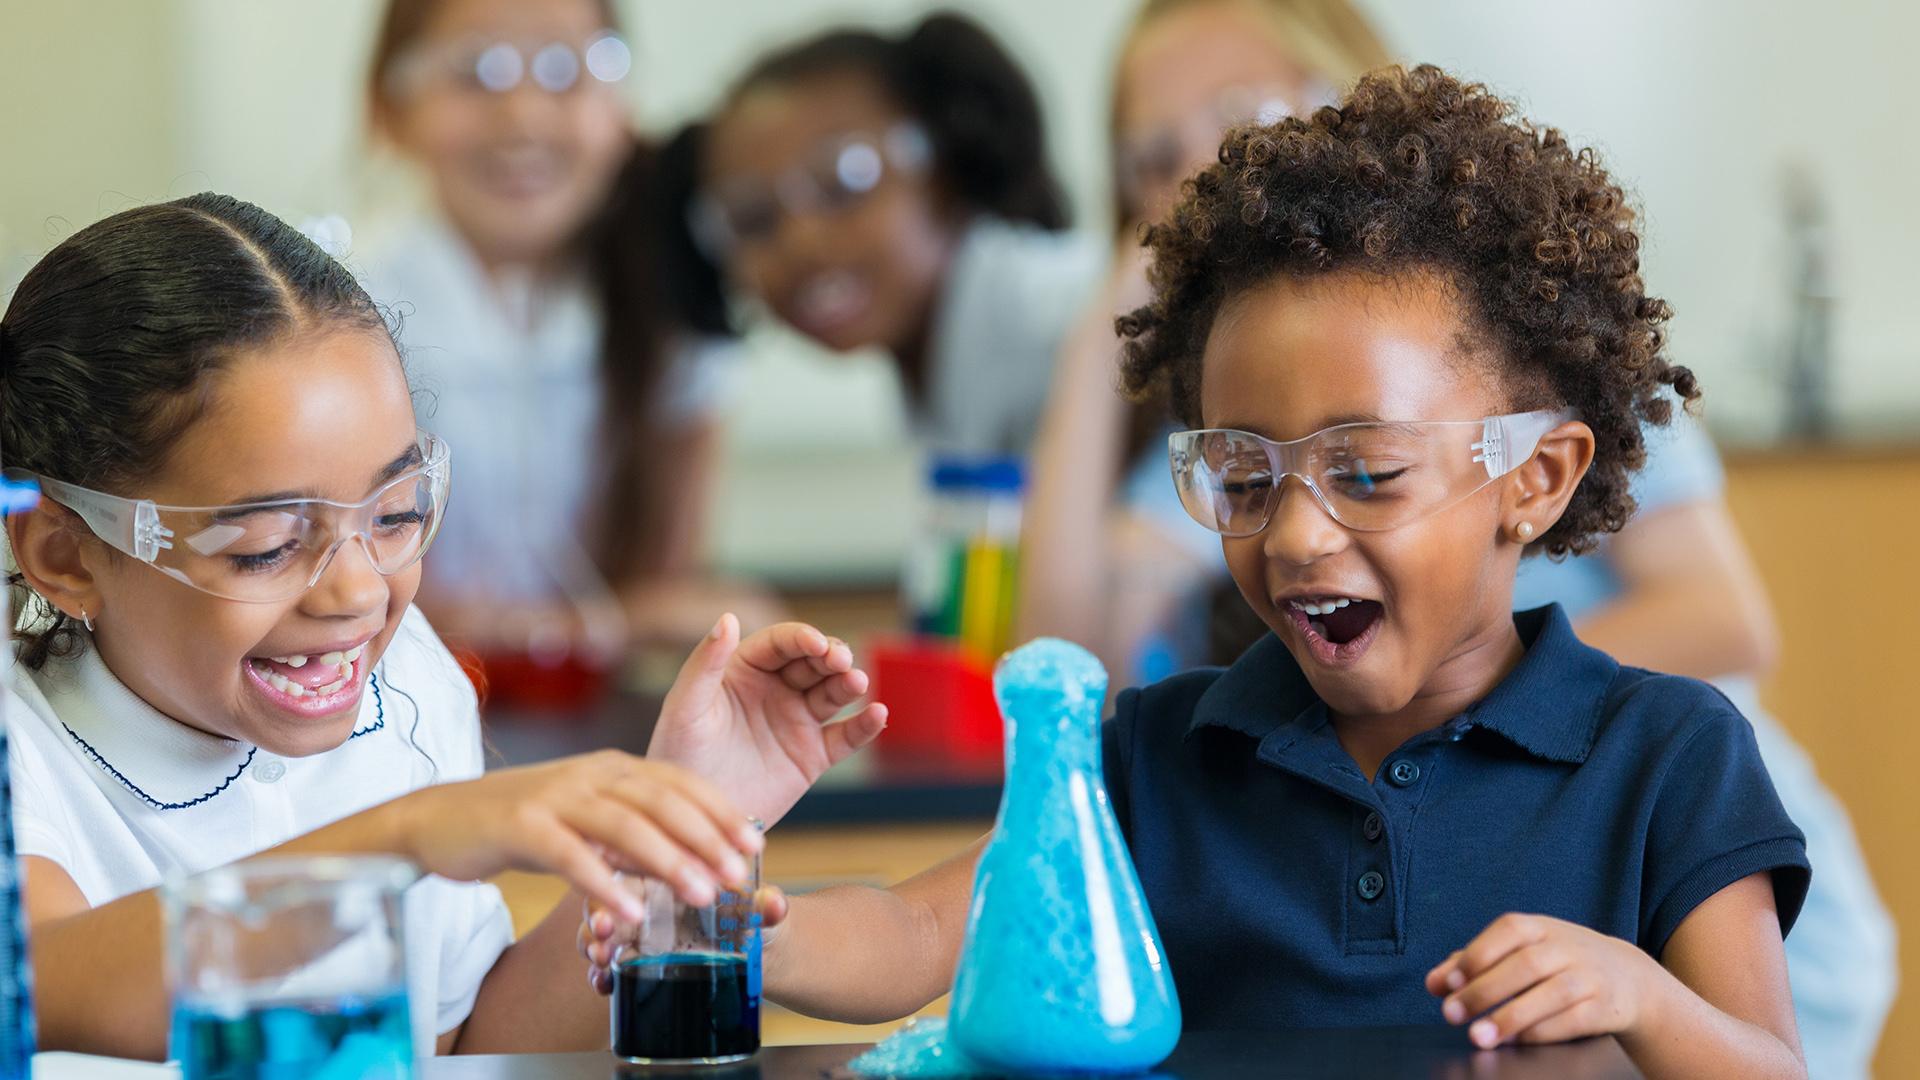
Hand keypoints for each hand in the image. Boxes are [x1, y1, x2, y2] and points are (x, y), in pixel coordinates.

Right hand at [390, 750, 763, 921]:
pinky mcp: (519, 825)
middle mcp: (590, 773)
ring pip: (623, 824)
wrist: (437, 818)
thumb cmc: (523, 822)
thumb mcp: (586, 818)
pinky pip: (569, 854)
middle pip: (661, 800)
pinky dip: (601, 882)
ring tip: (702, 893)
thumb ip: (632, 831)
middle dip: (707, 836)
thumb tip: (690, 858)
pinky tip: (626, 912)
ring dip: (667, 859)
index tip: (756, 843)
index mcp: (612, 767)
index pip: (680, 782)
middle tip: (741, 873)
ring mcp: (555, 796)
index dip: (721, 811)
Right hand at [578, 885, 790, 994]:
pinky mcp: (637, 959)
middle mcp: (647, 896)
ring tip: (600, 964)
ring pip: (603, 931)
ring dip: (594, 944)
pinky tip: (602, 985)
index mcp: (672, 870)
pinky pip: (610, 965)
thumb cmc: (754, 915)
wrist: (760, 950)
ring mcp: (638, 928)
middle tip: (602, 935)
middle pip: (610, 898)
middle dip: (599, 916)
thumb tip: (774, 904)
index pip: (637, 864)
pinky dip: (602, 975)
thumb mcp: (760, 909)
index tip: (620, 896)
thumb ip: (765, 906)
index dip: (624, 877)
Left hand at [648, 614, 887, 825]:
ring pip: (833, 694)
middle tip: (840, 662)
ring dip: (850, 684)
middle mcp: (775, 690)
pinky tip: (877, 715)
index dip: (802, 638)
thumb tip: (728, 618)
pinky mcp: (812, 757)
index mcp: (744, 670)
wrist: (693, 821)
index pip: (781, 643)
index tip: (816, 643)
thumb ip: (705, 663)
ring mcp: (797, 722)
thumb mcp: (686, 707)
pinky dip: (865, 725)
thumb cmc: (678, 756)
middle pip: (814, 663)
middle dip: (831, 656)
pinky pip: (845, 737)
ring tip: (857, 683)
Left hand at [1426, 913, 1663, 1048]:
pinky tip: (1515, 1041)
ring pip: (1551, 994)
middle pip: (1525, 965)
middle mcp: (1567, 947)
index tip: (1447, 984)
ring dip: (1510, 1017)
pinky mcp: (1605, 1007)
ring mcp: (1590, 976)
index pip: (1507, 931)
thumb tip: (1434, 983)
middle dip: (1484, 990)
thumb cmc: (1559, 961)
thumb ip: (1476, 962)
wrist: (1628, 977)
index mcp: (1541, 927)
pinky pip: (1572, 1020)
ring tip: (1478, 1036)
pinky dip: (1541, 1032)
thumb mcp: (1522, 950)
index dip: (1476, 956)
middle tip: (1451, 1014)